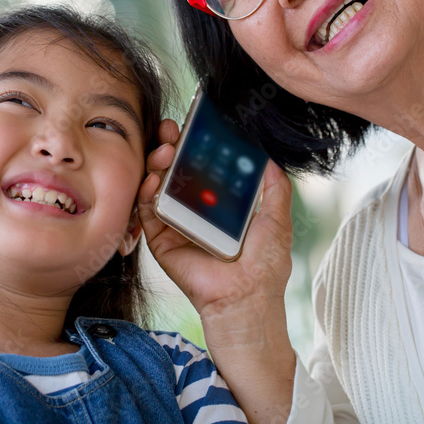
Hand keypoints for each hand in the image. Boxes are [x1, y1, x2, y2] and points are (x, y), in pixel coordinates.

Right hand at [138, 119, 298, 423]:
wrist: (246, 298)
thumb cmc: (264, 265)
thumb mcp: (276, 218)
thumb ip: (274, 188)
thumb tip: (269, 158)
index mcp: (220, 203)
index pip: (202, 165)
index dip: (195, 144)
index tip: (192, 125)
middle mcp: (194, 210)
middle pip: (175, 170)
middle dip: (171, 146)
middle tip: (171, 130)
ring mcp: (175, 224)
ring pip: (158, 185)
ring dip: (157, 163)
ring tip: (164, 150)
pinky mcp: (160, 240)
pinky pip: (147, 211)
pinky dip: (146, 192)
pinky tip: (153, 179)